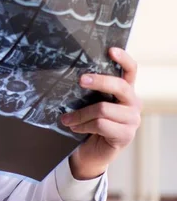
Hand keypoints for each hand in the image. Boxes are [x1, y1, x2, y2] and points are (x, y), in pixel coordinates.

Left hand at [62, 47, 141, 179]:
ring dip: (80, 114)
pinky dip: (83, 125)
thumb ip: (89, 88)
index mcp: (125, 89)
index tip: (110, 50)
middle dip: (98, 81)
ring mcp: (132, 120)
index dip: (123, 59)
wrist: (91, 150)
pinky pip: (100, 125)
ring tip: (67, 118)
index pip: (131, 70)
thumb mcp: (89, 100)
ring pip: (103, 108)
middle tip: (80, 80)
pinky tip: (74, 127)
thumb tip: (68, 71)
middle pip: (119, 85)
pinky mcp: (126, 135)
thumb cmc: (89, 119)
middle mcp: (133, 102)